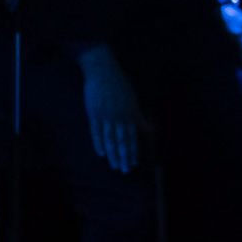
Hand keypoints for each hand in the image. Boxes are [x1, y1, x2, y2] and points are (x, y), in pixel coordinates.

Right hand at [77, 44, 148, 173]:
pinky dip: (99, 143)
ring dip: (113, 154)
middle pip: (122, 140)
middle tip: (125, 171)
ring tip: (115, 166)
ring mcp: (106, 115)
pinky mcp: (94, 113)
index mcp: (131, 113)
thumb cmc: (119, 86)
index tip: (134, 163)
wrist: (103, 71)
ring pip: (110, 139)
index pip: (133, 136)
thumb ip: (138, 117)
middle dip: (124, 157)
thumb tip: (148, 128)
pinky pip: (96, 131)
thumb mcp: (132, 101)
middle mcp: (120, 116)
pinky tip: (102, 154)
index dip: (134, 150)